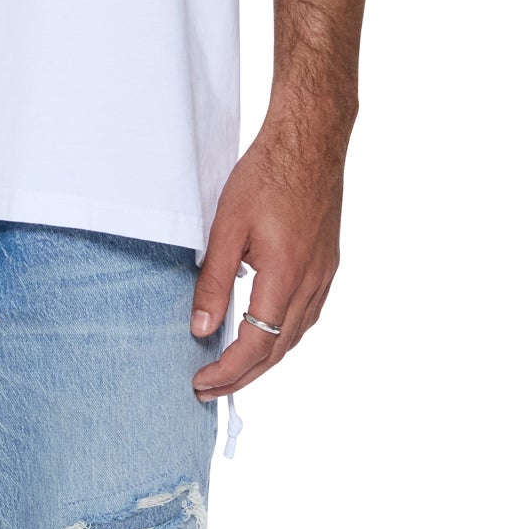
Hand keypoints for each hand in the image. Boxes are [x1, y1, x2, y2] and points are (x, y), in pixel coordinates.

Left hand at [189, 114, 345, 400]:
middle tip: (210, 388)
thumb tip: (200, 328)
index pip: (256, 344)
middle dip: (243, 375)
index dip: (228, 370)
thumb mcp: (227, 225)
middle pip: (278, 349)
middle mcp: (311, 283)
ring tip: (233, 368)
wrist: (311, 140)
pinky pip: (307, 314)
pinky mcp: (327, 263)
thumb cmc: (267, 173)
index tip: (202, 382)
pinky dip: (283, 334)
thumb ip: (214, 280)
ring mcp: (324, 274)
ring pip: (295, 335)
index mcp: (285, 276)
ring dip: (265, 359)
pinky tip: (266, 331)